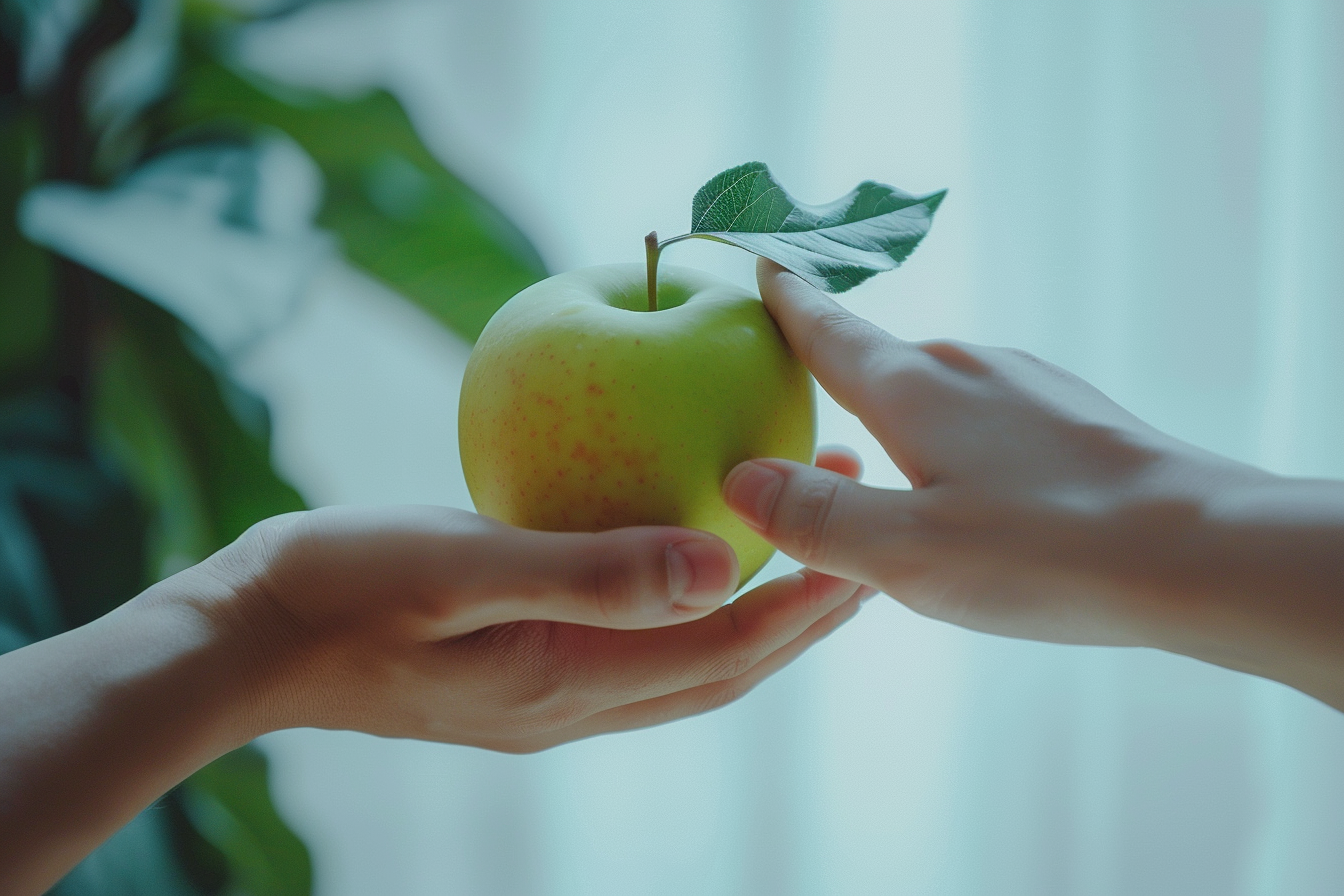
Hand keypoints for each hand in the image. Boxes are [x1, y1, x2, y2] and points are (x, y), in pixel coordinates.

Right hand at [189, 486, 865, 752]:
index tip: (864, 550)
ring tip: (801, 555)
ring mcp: (548, 693)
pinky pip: (634, 646)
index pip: (723, 652)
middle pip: (722, 671)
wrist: (250, 640)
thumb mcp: (463, 568)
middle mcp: (575, 701)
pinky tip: (686, 558)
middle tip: (863, 551)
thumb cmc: (344, 590)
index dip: (802, 609)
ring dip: (751, 617)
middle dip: (800, 620)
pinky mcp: (523, 671)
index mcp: (572, 680)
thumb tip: (720, 567)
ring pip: (684, 666)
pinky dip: (684, 610)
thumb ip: (590, 572)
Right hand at [721, 259, 1289, 653]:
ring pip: (942, 391)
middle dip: (844, 374)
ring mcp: (1029, 385)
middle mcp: (968, 368)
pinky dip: (963, 439)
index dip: (790, 303)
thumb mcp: (906, 553)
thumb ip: (817, 517)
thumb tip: (742, 477)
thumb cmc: (1045, 551)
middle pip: (884, 360)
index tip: (765, 265)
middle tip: (809, 399)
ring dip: (908, 417)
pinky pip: (991, 414)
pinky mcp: (1075, 415)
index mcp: (913, 390)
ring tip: (895, 471)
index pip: (830, 333)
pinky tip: (981, 490)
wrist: (1203, 550)